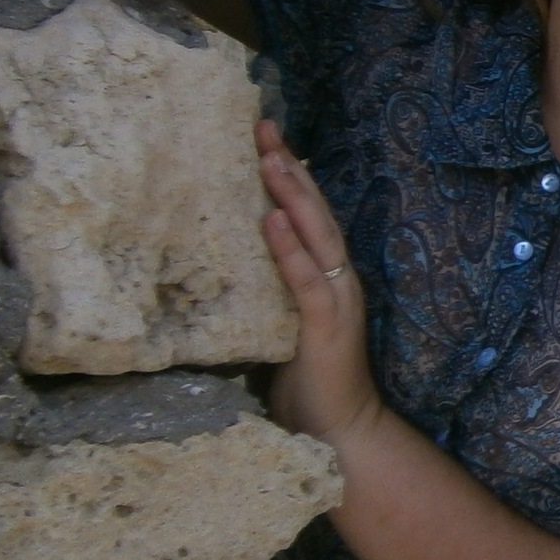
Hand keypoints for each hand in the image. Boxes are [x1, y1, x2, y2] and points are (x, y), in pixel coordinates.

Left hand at [255, 118, 383, 443]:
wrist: (340, 432)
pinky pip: (306, 279)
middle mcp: (336, 278)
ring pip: (315, 234)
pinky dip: (289, 248)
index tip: (263, 138)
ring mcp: (336, 299)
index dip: (288, 175)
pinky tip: (271, 220)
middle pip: (313, 211)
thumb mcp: (277, 327)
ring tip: (269, 158)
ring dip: (292, 195)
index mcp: (325, 277)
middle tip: (263, 126)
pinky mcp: (328, 326)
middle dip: (288, 167)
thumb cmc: (306, 386)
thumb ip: (263, 294)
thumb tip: (219, 265)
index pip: (307, 215)